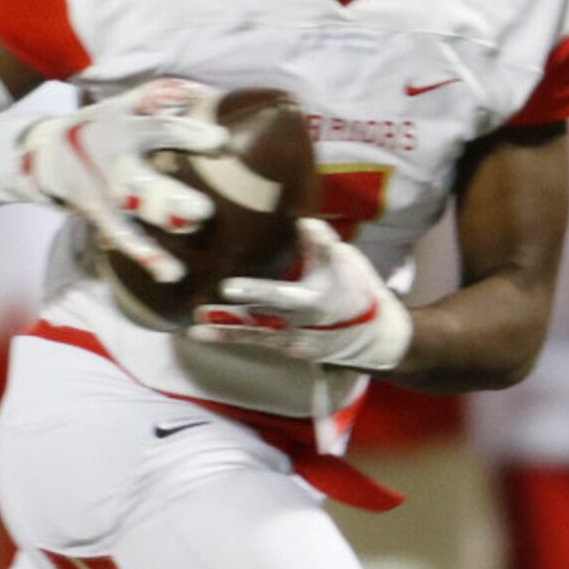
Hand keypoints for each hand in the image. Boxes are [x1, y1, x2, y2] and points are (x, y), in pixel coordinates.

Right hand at [18, 79, 227, 283]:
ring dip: (163, 220)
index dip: (187, 135)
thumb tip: (206, 92)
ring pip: (134, 210)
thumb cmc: (99, 126)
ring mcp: (106, 192)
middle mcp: (115, 162)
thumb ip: (162, 95)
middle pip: (142, 180)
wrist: (45, 155)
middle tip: (204, 209)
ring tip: (193, 228)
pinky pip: (125, 237)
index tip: (221, 142)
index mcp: (125, 129)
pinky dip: (146, 256)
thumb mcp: (122, 104)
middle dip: (170, 196)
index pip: (158, 130)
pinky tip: (173, 273)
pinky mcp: (100, 215)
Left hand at [192, 219, 412, 370]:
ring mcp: (292, 342)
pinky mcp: (287, 349)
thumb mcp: (347, 261)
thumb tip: (302, 219)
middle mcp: (300, 326)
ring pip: (253, 336)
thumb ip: (321, 244)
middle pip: (259, 321)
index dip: (254, 292)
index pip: (280, 295)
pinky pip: (256, 342)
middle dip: (229, 317)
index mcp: (315, 301)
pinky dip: (231, 337)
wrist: (375, 335)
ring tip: (193, 329)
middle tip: (200, 312)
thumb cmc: (358, 289)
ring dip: (222, 331)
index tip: (227, 288)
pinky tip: (204, 334)